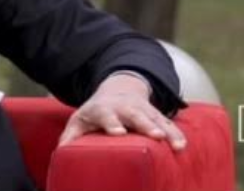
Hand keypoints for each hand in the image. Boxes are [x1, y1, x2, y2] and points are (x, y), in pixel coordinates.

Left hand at [58, 73, 185, 150]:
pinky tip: (183, 146)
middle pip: (137, 116)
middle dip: (146, 125)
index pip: (107, 115)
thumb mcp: (79, 120)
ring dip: (167, 131)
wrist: (117, 89)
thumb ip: (69, 136)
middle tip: (156, 136)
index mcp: (104, 109)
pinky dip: (176, 133)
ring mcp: (143, 110)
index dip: (112, 123)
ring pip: (156, 119)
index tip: (118, 132)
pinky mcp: (155, 115)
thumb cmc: (94, 113)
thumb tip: (61, 153)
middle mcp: (125, 108)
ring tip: (177, 145)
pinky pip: (168, 123)